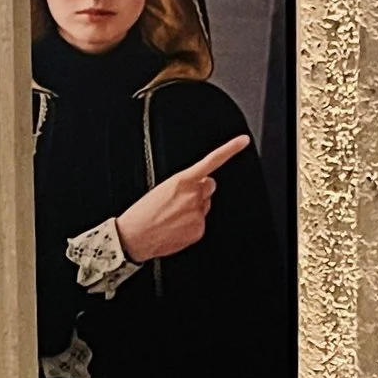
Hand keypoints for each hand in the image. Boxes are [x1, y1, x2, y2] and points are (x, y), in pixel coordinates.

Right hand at [114, 137, 248, 262]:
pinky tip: (176, 226)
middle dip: (200, 190)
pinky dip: (191, 224)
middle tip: (180, 200)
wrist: (134, 237)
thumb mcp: (160, 189)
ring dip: (194, 208)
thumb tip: (197, 187)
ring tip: (173, 216)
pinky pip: (201, 223)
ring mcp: (197, 213)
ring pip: (205, 205)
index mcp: (181, 181)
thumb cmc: (142, 214)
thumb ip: (184, 184)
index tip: (243, 141)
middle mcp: (193, 196)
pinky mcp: (199, 229)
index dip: (230, 149)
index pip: (211, 161)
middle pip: (209, 186)